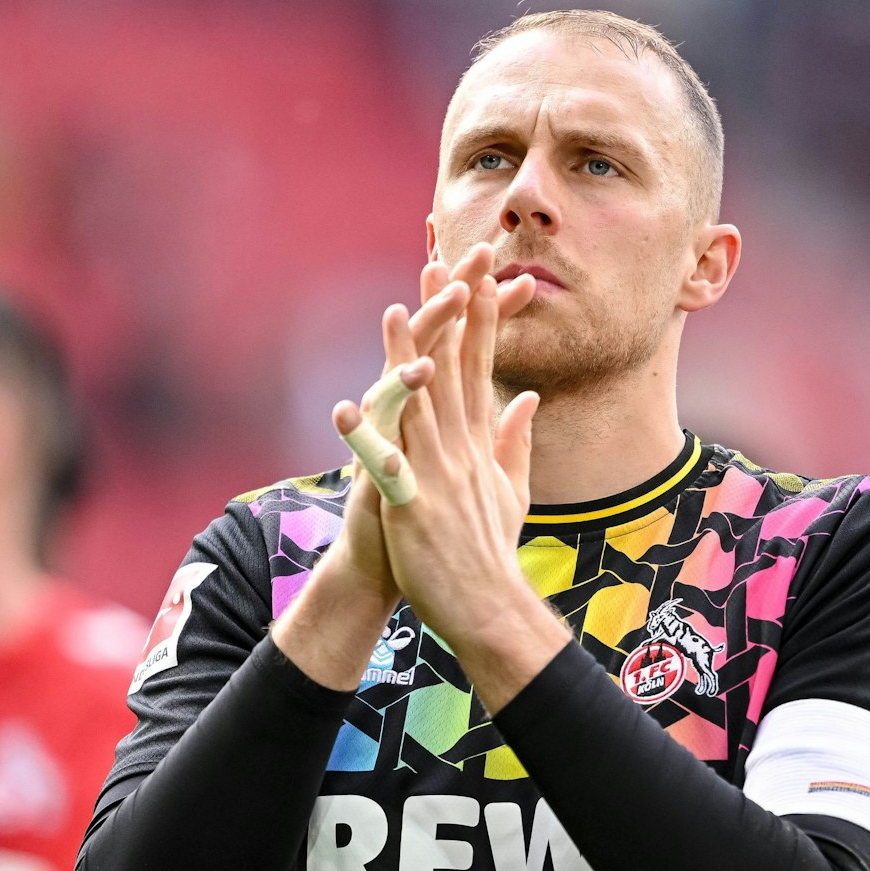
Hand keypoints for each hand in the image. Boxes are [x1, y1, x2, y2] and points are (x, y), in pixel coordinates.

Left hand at [336, 247, 567, 705]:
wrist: (491, 608)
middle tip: (444, 262)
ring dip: (404, 358)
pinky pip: (383, 465)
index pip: (480, 368)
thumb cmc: (493, 552)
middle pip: (453, 371)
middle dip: (448, 315)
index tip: (476, 273)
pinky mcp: (413, 506)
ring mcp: (438, 475)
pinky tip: (343, 410)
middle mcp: (462, 450)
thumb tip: (526, 397)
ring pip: (419, 405)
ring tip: (390, 312)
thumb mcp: (512, 489)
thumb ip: (516, 440)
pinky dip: (364, 437)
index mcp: (480, 444)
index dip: (477, 318)